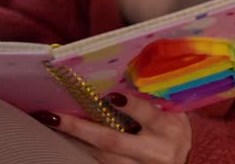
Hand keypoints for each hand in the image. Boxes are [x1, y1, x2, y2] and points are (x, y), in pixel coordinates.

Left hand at [49, 92, 191, 163]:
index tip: (110, 95)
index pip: (147, 114)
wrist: (181, 161)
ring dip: (75, 140)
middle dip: (80, 128)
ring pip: (102, 157)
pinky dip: (83, 151)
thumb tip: (116, 79)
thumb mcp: (172, 112)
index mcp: (169, 129)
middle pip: (112, 141)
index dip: (129, 105)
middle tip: (53, 116)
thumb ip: (151, 98)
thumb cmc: (172, 130)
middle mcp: (154, 152)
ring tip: (52, 123)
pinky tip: (66, 139)